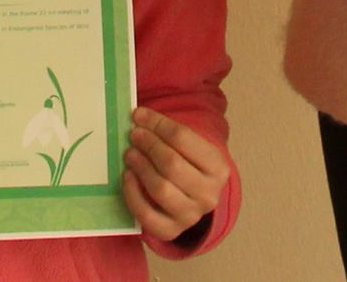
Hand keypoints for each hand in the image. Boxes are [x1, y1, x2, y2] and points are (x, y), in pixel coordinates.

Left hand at [121, 107, 229, 241]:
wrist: (196, 199)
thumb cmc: (190, 165)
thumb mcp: (192, 148)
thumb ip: (170, 133)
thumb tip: (138, 118)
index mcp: (218, 168)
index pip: (184, 138)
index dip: (158, 124)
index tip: (138, 115)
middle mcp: (208, 194)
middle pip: (171, 164)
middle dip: (149, 145)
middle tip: (134, 135)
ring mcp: (191, 216)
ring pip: (161, 189)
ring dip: (141, 167)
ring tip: (129, 153)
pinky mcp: (172, 231)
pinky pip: (147, 216)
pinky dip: (133, 195)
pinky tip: (127, 177)